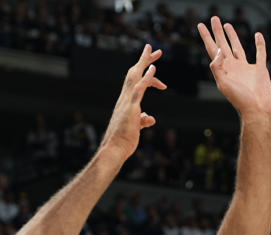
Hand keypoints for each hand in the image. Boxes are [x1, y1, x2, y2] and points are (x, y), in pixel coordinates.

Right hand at [100, 44, 166, 160]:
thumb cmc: (124, 140)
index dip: (146, 74)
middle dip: (144, 60)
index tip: (155, 67)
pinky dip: (146, 78)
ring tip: (153, 52)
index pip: (136, 82)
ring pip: (135, 77)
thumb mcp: (136, 127)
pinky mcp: (131, 108)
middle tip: (154, 49)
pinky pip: (139, 89)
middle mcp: (125, 98)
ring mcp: (127, 102)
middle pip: (134, 74)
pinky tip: (153, 69)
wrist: (115, 149)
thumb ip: (142, 120)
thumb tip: (150, 118)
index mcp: (126, 102)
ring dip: (144, 63)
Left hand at [198, 16, 270, 118]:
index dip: (206, 37)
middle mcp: (234, 67)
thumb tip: (218, 50)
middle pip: (223, 45)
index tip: (200, 25)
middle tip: (214, 18)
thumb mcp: (224, 84)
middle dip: (218, 32)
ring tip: (227, 25)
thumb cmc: (240, 100)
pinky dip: (260, 44)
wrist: (257, 111)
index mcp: (224, 69)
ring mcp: (247, 68)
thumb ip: (217, 66)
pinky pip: (260, 53)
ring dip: (233, 36)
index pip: (212, 49)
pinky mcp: (260, 70)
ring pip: (238, 47)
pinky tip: (257, 35)